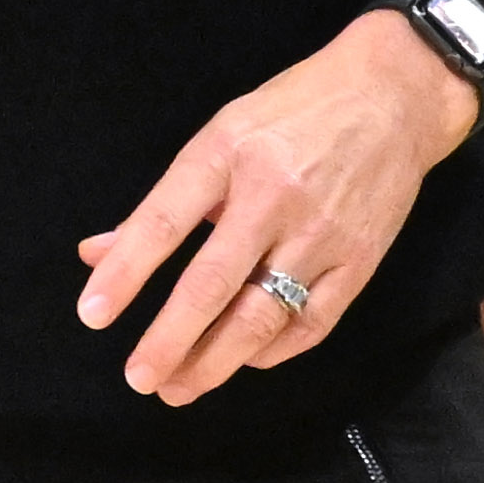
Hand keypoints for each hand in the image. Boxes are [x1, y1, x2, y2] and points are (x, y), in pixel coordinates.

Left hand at [73, 9, 479, 405]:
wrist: (391, 95)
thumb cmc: (292, 111)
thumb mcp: (220, 136)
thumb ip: (162, 203)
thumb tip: (96, 254)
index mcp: (227, 154)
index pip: (164, 222)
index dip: (125, 273)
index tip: (92, 314)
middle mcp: (272, 196)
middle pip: (213, 283)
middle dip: (171, 339)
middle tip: (140, 378)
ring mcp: (320, 233)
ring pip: (262, 316)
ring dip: (216, 361)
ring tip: (180, 387)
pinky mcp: (360, 261)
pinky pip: (311, 323)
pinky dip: (272, 351)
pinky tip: (242, 361)